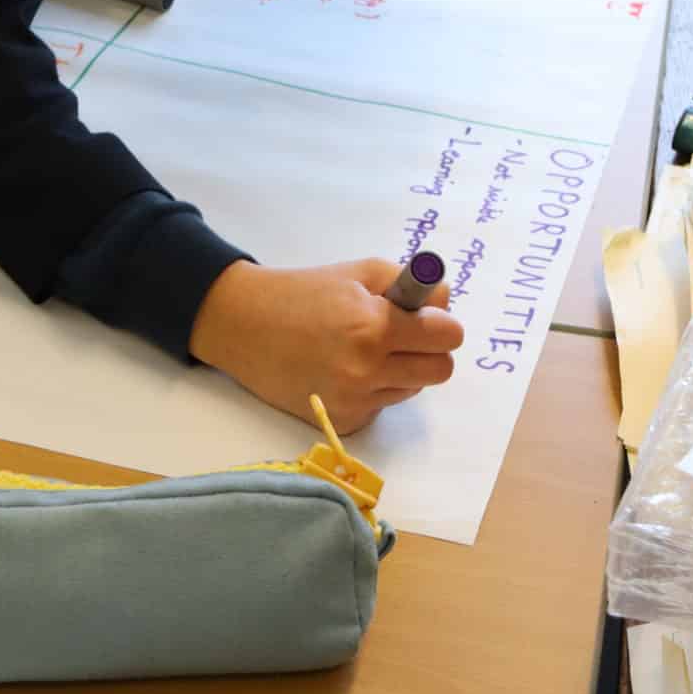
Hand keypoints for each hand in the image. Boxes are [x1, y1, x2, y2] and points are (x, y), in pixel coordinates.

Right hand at [188, 259, 461, 432]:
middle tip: (402, 336)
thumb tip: (445, 305)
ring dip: (400, 371)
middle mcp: (366, 370)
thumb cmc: (303, 292)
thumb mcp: (359, 272)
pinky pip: (382, 407)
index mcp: (374, 326)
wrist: (244, 326)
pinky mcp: (342, 421)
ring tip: (363, 351)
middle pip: (440, 371)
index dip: (440, 324)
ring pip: (412, 389)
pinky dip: (373, 391)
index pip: (448, 336)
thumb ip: (410, 285)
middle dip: (429, 350)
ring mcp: (354, 401)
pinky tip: (342, 372)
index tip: (425, 319)